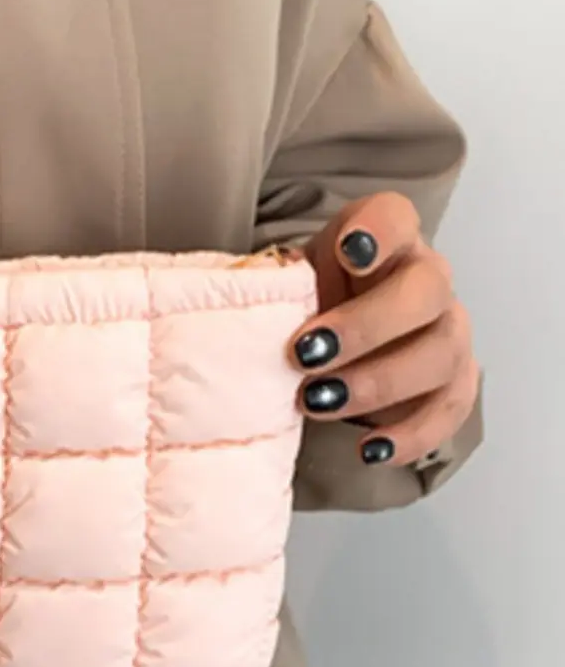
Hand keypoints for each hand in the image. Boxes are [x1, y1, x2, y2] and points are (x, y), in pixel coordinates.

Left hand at [292, 192, 478, 466]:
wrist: (334, 345)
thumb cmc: (307, 308)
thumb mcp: (284, 288)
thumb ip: (268, 289)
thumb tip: (213, 316)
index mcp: (384, 240)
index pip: (396, 218)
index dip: (378, 231)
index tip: (347, 249)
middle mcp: (426, 278)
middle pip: (426, 289)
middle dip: (365, 325)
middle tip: (304, 354)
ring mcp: (447, 330)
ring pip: (440, 352)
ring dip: (378, 383)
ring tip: (318, 404)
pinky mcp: (454, 382)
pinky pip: (451, 409)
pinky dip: (413, 434)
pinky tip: (371, 449)